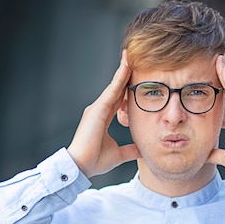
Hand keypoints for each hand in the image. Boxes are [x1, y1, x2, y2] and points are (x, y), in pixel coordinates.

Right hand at [67, 50, 140, 177]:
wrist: (81, 166)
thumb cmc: (95, 160)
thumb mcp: (119, 153)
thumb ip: (130, 149)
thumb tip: (143, 149)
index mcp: (103, 118)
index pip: (118, 98)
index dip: (126, 87)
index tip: (136, 77)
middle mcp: (99, 110)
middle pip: (116, 88)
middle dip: (124, 74)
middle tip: (132, 58)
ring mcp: (96, 109)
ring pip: (114, 86)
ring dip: (122, 71)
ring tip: (130, 57)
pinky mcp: (96, 110)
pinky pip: (111, 91)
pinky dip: (119, 79)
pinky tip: (126, 68)